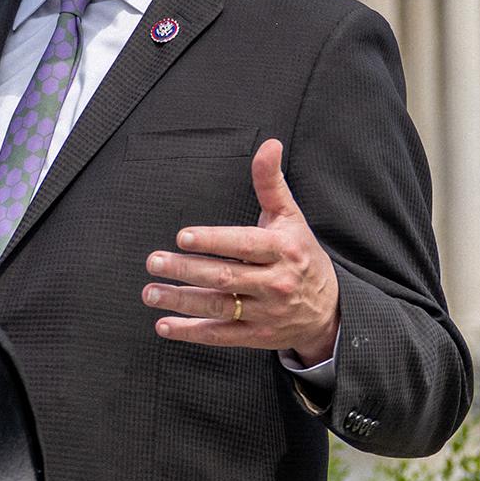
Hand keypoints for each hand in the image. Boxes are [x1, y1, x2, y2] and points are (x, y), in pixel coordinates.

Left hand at [145, 140, 340, 359]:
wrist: (328, 309)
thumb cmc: (301, 254)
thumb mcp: (291, 216)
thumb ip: (271, 182)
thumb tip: (269, 144)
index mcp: (283, 249)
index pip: (244, 245)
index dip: (213, 241)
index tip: (183, 237)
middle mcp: (275, 282)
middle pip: (225, 276)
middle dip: (186, 270)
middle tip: (154, 261)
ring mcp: (266, 312)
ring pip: (219, 306)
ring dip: (181, 300)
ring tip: (151, 292)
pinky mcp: (257, 336)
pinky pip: (221, 334)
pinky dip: (191, 331)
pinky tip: (164, 325)